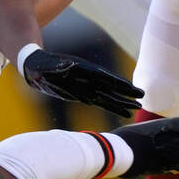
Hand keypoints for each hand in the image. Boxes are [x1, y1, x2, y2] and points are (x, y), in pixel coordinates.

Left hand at [20, 48, 143, 117]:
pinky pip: (101, 101)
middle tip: (142, 97)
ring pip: (108, 95)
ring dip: (122, 102)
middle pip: (110, 86)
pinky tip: (124, 113)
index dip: (117, 83)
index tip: (130, 87)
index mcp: (82, 70)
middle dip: (126, 92)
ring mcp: (86, 86)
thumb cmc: (40, 65)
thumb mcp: (47, 65)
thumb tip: (68, 66)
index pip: (103, 77)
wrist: (36, 67)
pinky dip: (112, 107)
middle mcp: (87, 78)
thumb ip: (58, 67)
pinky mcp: (83, 94)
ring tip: (137, 107)